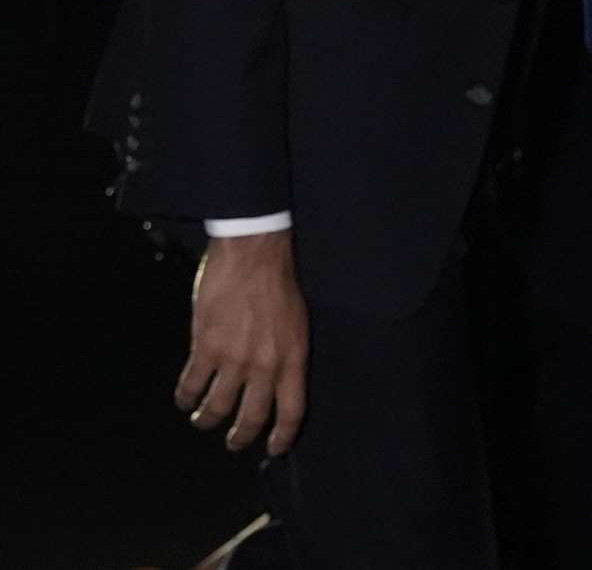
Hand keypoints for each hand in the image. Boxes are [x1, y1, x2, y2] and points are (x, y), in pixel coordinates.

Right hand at [175, 230, 308, 456]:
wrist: (253, 253)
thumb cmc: (277, 281)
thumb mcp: (296, 323)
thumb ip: (286, 355)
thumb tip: (275, 381)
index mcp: (293, 359)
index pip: (291, 413)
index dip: (281, 438)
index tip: (273, 449)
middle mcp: (265, 365)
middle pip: (251, 419)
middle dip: (240, 438)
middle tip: (233, 442)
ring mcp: (234, 359)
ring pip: (217, 408)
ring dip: (207, 419)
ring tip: (202, 420)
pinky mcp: (206, 347)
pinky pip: (192, 385)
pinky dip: (186, 397)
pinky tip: (184, 399)